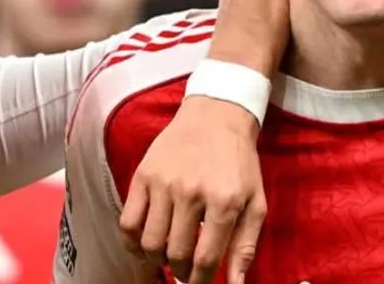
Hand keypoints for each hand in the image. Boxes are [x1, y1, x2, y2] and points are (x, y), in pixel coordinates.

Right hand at [119, 95, 266, 283]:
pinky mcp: (143, 175)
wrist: (217, 116)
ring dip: (157, 260)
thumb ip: (246, 247)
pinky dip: (132, 243)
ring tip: (167, 256)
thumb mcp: (255, 202)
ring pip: (149, 243)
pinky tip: (145, 244)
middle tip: (184, 271)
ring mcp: (164, 183)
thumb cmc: (239, 163)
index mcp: (224, 201)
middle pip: (176, 254)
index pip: (205, 259)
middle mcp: (192, 192)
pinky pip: (128, 222)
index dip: (199, 282)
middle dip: (180, 272)